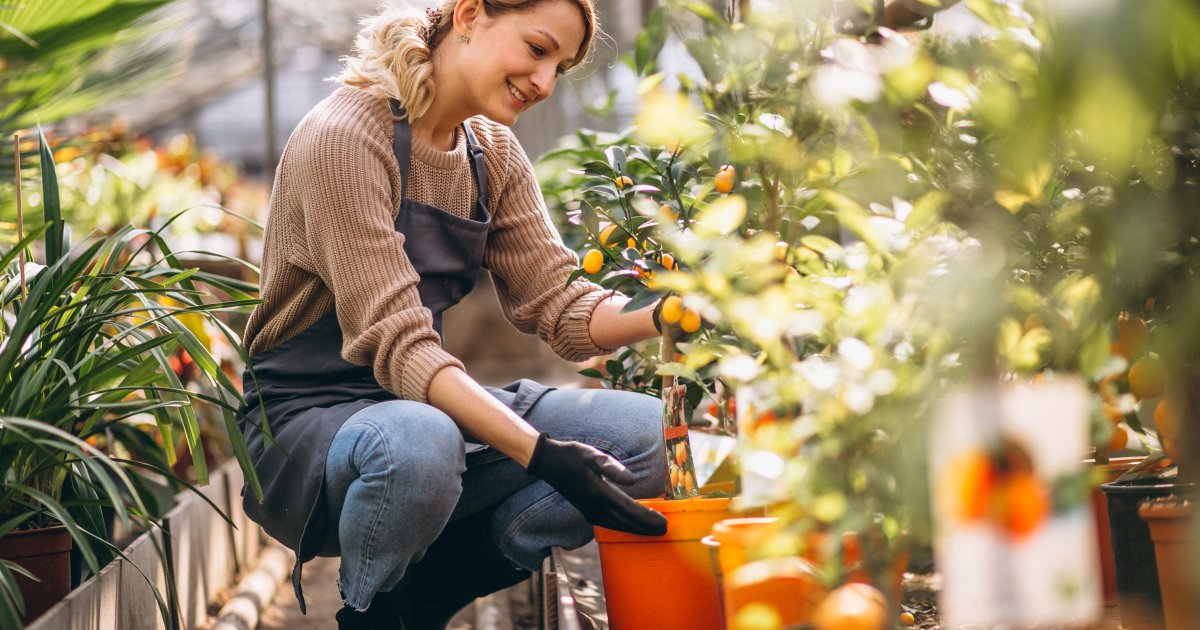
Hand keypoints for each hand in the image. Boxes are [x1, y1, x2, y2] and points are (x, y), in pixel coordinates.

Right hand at [526, 433, 667, 536]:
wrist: (548, 463)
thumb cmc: (572, 455)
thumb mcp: (592, 455)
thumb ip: (612, 467)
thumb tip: (633, 480)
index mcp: (599, 492)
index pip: (629, 509)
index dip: (647, 518)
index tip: (664, 522)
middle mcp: (595, 506)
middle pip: (626, 522)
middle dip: (646, 528)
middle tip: (665, 530)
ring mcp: (589, 511)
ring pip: (618, 526)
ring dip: (636, 530)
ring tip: (653, 531)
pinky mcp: (587, 511)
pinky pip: (610, 525)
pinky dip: (624, 527)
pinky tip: (632, 526)